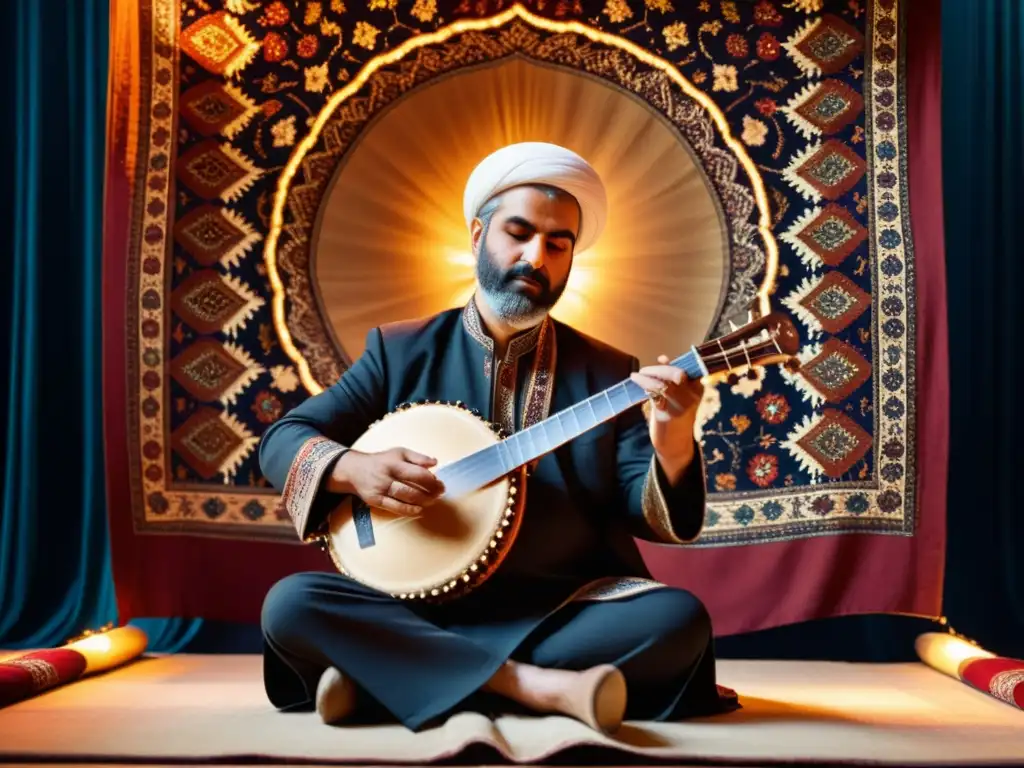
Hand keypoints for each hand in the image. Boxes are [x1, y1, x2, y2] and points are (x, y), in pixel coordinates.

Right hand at [328, 447, 445, 516]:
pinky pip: (394, 507)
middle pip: (412, 487)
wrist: (354, 470)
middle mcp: (387, 476)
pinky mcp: (375, 500)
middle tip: (440, 493)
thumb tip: (435, 462)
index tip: (440, 483)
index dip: (431, 480)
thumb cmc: (381, 461)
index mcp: (394, 462)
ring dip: (422, 501)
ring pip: (405, 498)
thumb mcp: (399, 453)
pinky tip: (419, 510)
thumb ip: (417, 457)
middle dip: (430, 492)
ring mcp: (380, 489)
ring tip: (432, 500)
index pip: (418, 473)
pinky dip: (408, 510)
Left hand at [630, 355, 703, 481]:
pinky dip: (645, 384)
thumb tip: (663, 358)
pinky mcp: (668, 415)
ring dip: (649, 376)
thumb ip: (671, 376)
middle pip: (677, 374)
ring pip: (665, 384)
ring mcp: (681, 406)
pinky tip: (636, 380)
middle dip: (660, 370)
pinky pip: (655, 395)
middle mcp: (692, 397)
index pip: (690, 369)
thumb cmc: (675, 413)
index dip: (675, 362)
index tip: (662, 359)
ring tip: (636, 375)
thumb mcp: (678, 394)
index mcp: (698, 389)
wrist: (674, 442)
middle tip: (645, 370)